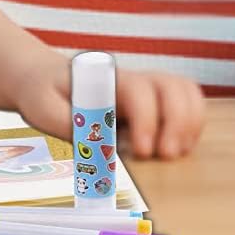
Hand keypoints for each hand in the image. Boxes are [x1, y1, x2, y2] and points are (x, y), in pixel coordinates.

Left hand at [14, 52, 206, 159]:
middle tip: (166, 156)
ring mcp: (147, 89)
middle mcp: (134, 80)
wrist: (44, 78)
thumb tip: (98, 145)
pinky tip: (179, 147)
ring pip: (186, 92)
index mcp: (107, 79)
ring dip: (190, 123)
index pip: (140, 90)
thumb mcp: (42, 106)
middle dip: (178, 123)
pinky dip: (192, 125)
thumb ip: (67, 123)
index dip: (148, 120)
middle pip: (173, 87)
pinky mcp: (155, 103)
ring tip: (176, 153)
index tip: (142, 151)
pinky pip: (187, 103)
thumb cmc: (44, 92)